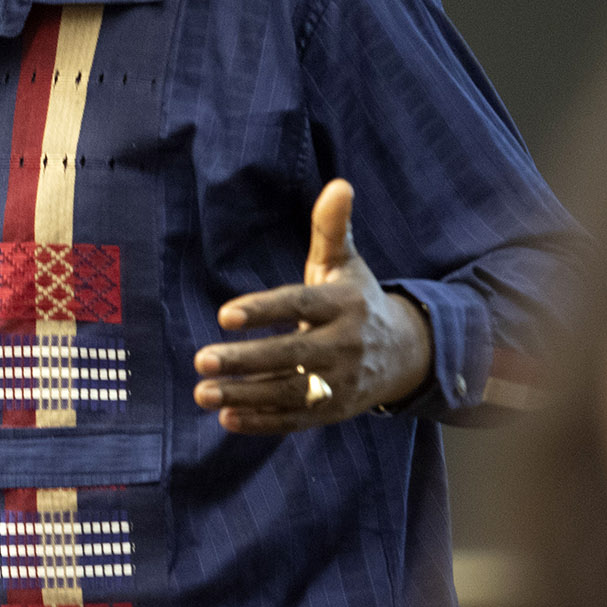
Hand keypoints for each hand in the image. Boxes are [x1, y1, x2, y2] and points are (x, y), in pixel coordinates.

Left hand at [191, 179, 430, 434]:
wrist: (405, 353)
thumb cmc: (357, 299)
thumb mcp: (345, 264)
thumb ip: (331, 229)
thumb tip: (339, 184)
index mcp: (343, 303)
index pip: (299, 305)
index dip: (263, 310)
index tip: (224, 315)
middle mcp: (344, 345)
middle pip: (291, 354)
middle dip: (245, 360)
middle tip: (201, 359)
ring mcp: (341, 382)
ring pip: (289, 392)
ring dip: (245, 395)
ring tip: (203, 392)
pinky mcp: (334, 411)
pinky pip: (297, 419)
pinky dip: (263, 423)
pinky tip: (226, 419)